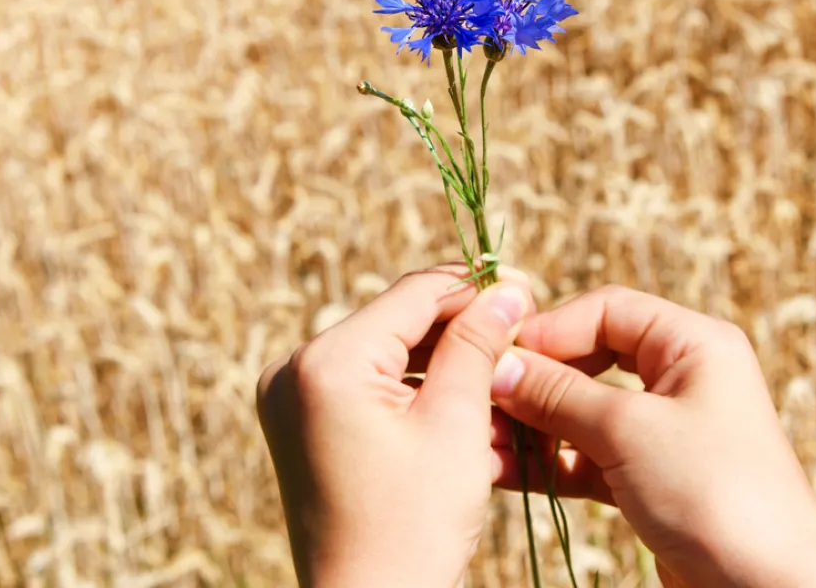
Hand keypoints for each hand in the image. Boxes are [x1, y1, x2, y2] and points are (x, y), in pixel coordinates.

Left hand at [257, 266, 532, 587]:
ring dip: (444, 360)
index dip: (474, 289)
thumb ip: (477, 343)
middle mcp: (294, 368)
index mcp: (325, 362)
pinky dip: (415, 388)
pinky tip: (465, 399)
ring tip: (501, 371)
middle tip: (520, 331)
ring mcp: (291, 395)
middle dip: (461, 328)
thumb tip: (506, 286)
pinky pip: (367, 382)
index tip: (524, 290)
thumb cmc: (415, 529)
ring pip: (387, 352)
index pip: (413, 295)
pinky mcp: (301, 419)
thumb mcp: (456, 423)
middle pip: (398, 322)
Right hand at [490, 285, 815, 587]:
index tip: (500, 353)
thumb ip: (558, 394)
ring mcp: (666, 430)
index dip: (551, 328)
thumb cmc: (715, 494)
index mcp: (692, 343)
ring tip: (484, 437)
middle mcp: (681, 378)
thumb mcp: (627, 430)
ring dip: (535, 423)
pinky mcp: (652, 478)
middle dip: (537, 378)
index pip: (606, 310)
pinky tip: (507, 470)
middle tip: (486, 395)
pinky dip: (552, 462)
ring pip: (585, 410)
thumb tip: (498, 367)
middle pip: (590, 358)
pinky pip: (590, 455)